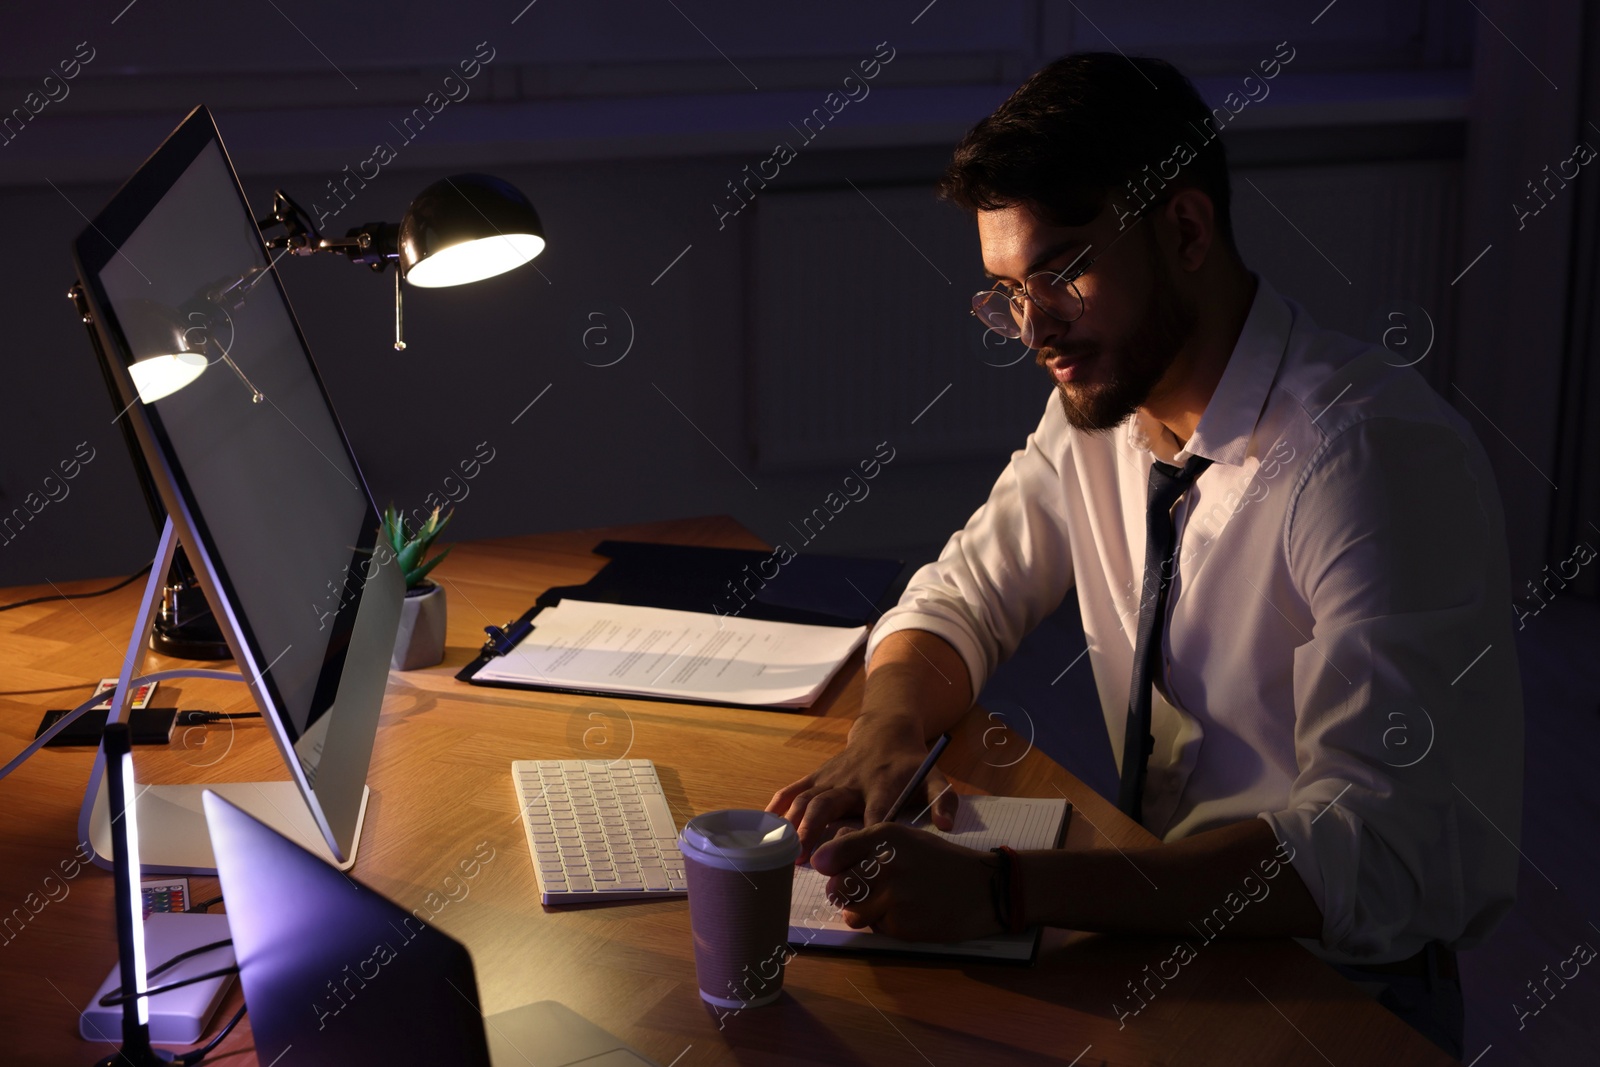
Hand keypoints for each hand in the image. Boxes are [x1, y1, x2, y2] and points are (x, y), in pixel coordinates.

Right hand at [766, 723, 958, 861]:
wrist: (886, 730)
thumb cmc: (910, 764)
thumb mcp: (935, 778)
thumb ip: (944, 801)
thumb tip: (947, 827)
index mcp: (883, 786)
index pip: (875, 813)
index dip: (866, 833)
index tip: (856, 859)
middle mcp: (852, 781)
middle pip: (828, 804)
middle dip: (814, 829)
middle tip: (802, 858)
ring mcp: (831, 777)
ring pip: (807, 798)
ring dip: (793, 823)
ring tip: (784, 852)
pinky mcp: (817, 775)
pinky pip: (793, 789)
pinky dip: (777, 806)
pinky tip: (765, 825)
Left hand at [808, 823, 1001, 942]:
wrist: (984, 888)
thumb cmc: (941, 861)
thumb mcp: (904, 839)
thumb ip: (864, 844)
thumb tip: (825, 855)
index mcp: (883, 837)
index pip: (830, 854)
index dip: (828, 866)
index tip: (833, 870)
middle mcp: (884, 864)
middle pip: (836, 887)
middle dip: (845, 893)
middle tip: (865, 891)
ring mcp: (892, 896)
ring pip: (851, 913)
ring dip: (864, 913)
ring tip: (889, 904)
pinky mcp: (901, 924)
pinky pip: (875, 929)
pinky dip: (886, 925)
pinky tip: (908, 914)